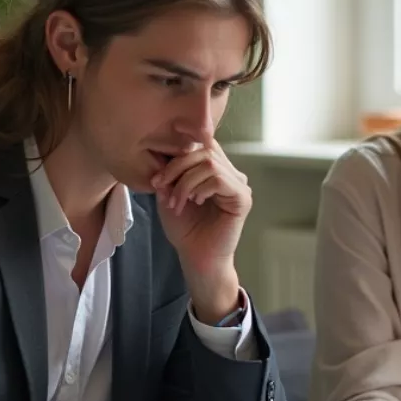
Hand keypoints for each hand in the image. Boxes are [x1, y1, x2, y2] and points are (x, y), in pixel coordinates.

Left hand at [151, 139, 250, 315]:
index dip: (178, 150)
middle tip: (160, 187)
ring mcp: (239, 184)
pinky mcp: (243, 197)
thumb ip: (169, 171)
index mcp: (215, 169)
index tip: (157, 175)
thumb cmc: (184, 229)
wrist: (196, 257)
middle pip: (203, 149)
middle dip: (176, 166)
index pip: (200, 143)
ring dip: (185, 181)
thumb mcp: (168, 194)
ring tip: (176, 202)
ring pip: (209, 163)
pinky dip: (200, 188)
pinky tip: (195, 202)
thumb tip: (161, 150)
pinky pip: (219, 179)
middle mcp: (230, 172)